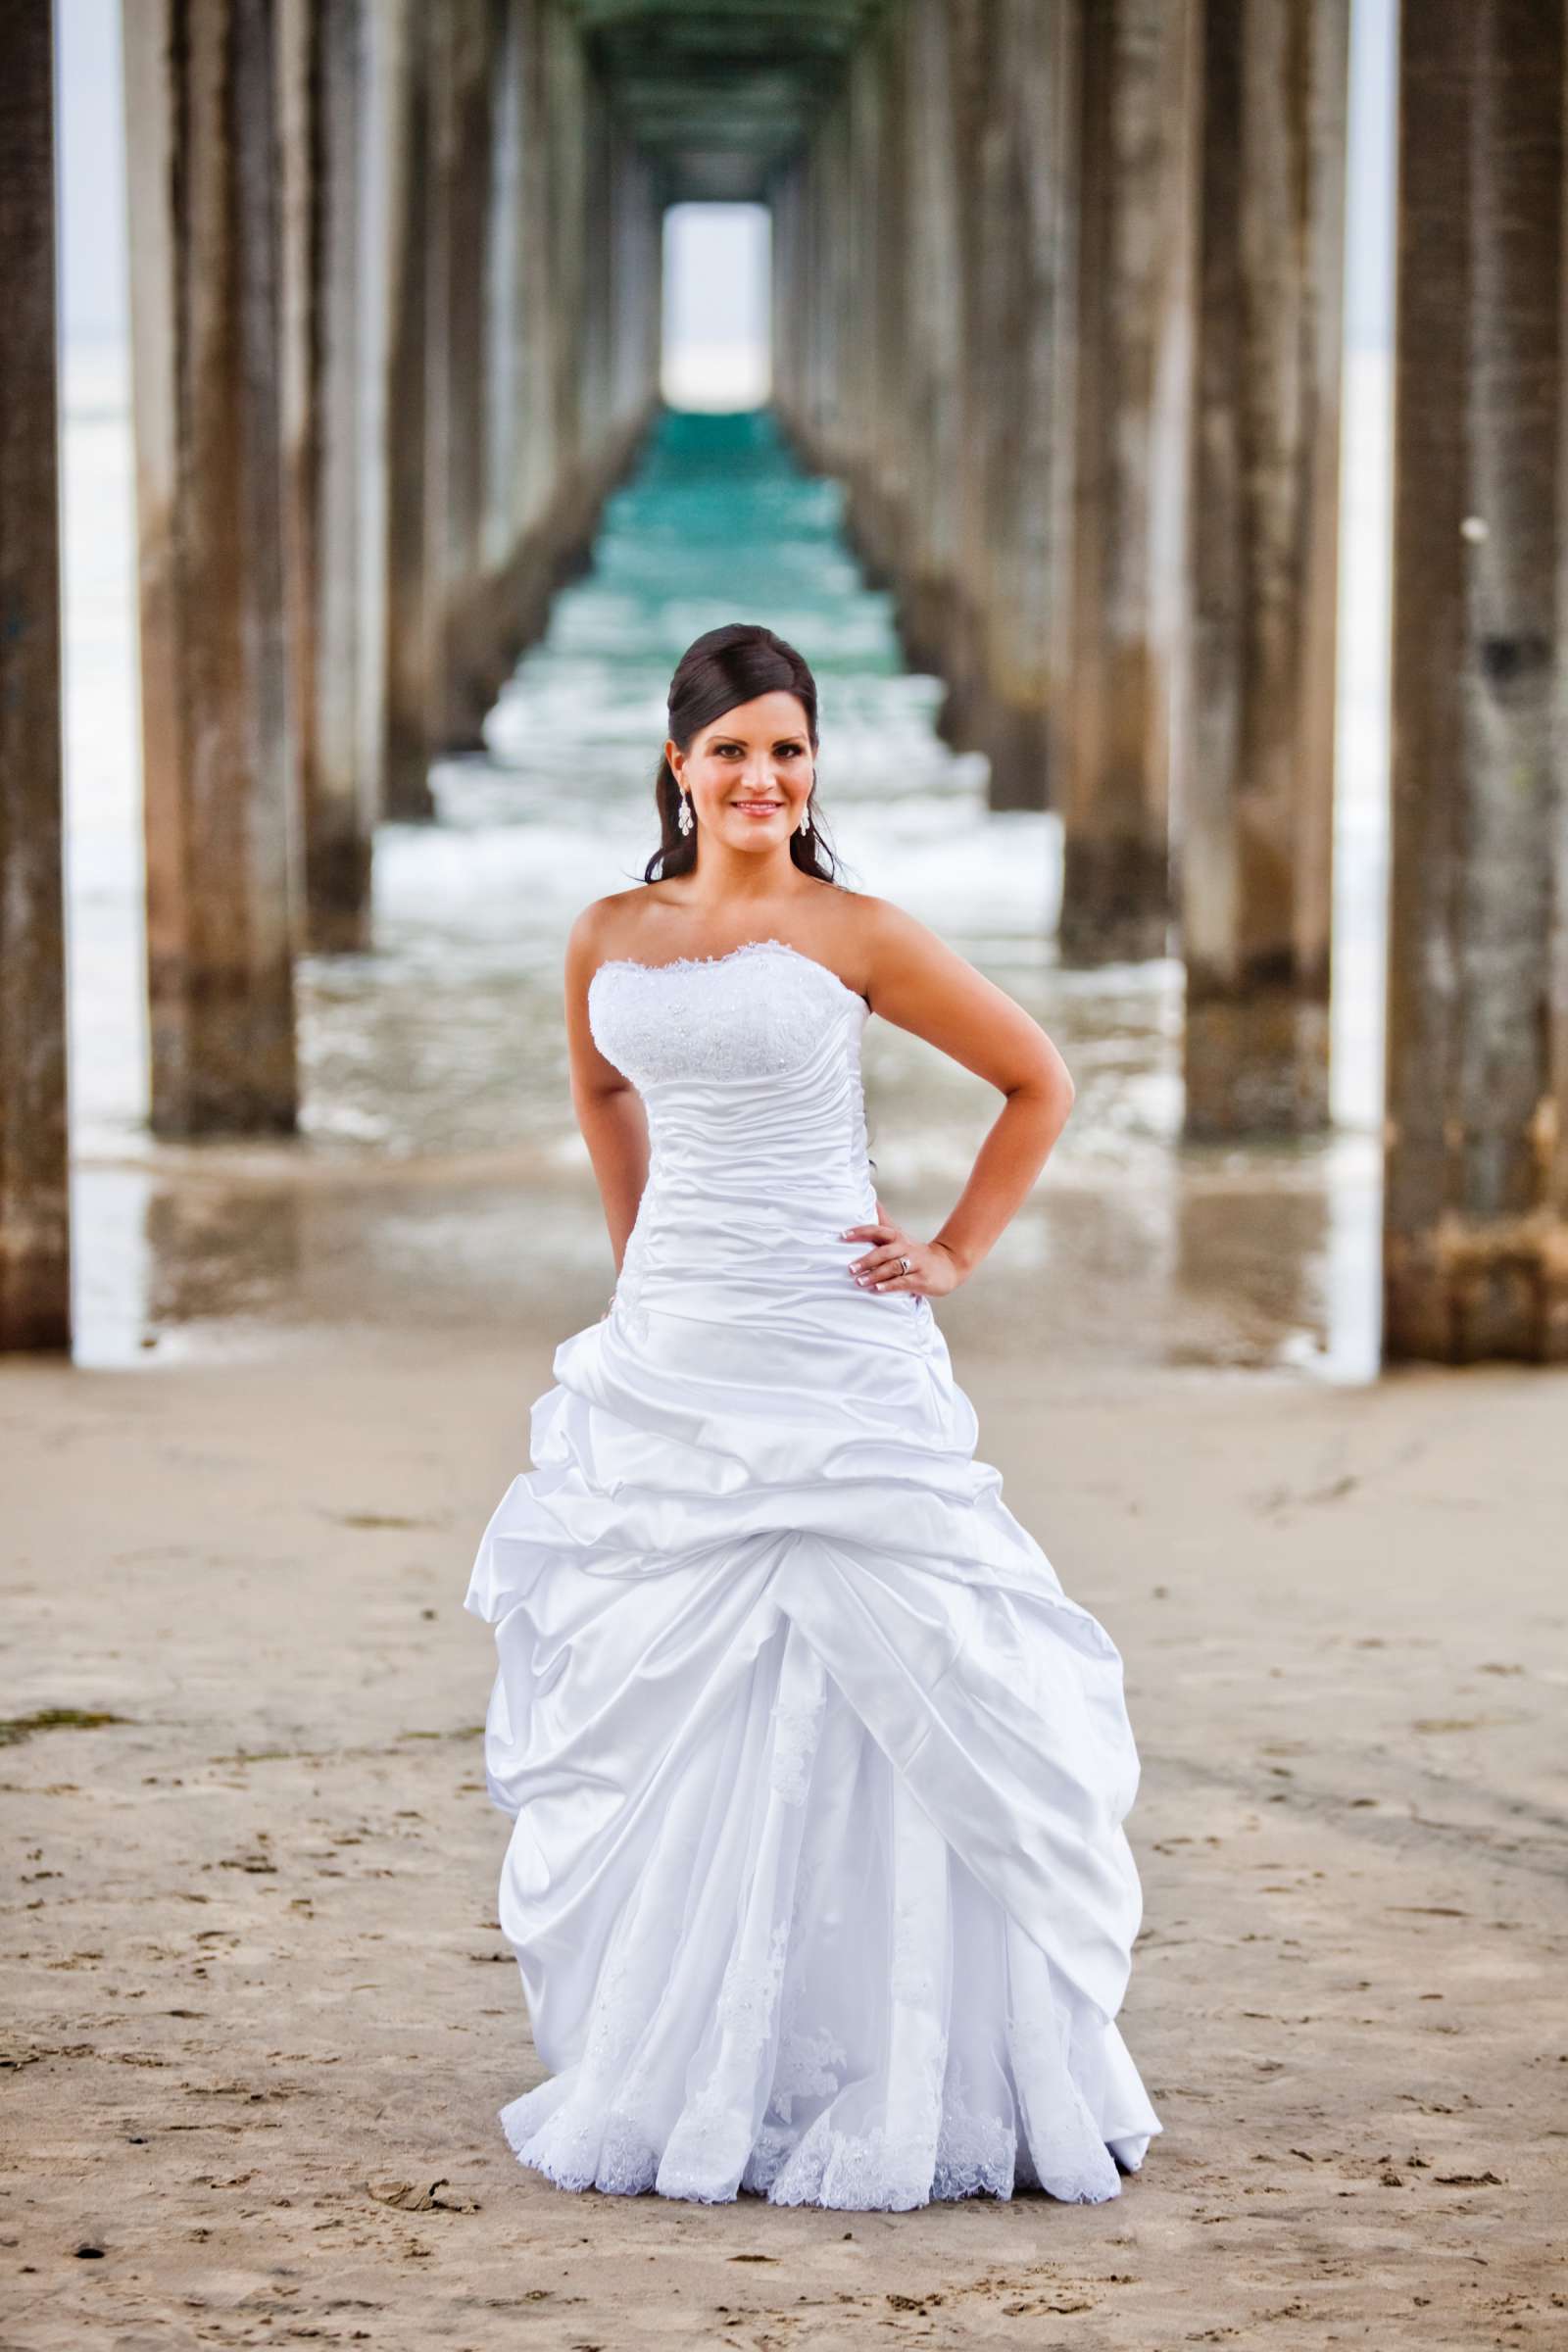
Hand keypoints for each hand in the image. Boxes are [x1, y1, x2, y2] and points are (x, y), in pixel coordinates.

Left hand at [841, 1207, 964, 1298]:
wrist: (948, 1265)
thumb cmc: (916, 1252)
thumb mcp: (899, 1235)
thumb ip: (883, 1221)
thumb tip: (871, 1200)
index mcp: (897, 1237)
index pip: (877, 1230)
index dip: (860, 1232)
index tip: (843, 1235)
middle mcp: (906, 1248)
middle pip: (884, 1251)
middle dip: (866, 1259)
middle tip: (850, 1268)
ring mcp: (915, 1264)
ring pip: (893, 1267)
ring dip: (875, 1274)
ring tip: (859, 1281)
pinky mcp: (921, 1279)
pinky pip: (903, 1282)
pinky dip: (889, 1285)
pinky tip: (877, 1289)